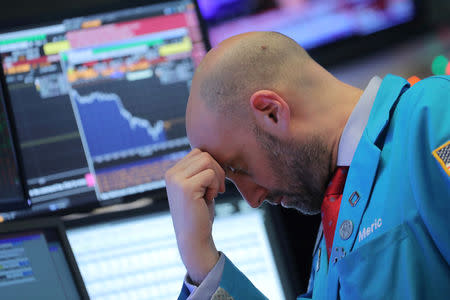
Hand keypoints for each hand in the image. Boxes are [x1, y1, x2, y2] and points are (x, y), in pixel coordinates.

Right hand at [165, 148, 225, 283]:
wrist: (194, 238)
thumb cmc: (200, 214)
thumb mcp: (198, 188)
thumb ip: (200, 171)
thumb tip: (212, 153)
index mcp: (172, 172)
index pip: (198, 153)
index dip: (211, 166)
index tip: (214, 184)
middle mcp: (171, 173)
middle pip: (203, 154)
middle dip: (217, 169)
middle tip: (219, 188)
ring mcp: (177, 179)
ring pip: (207, 160)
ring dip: (217, 177)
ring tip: (213, 193)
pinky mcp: (186, 187)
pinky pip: (210, 174)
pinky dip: (215, 186)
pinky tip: (209, 199)